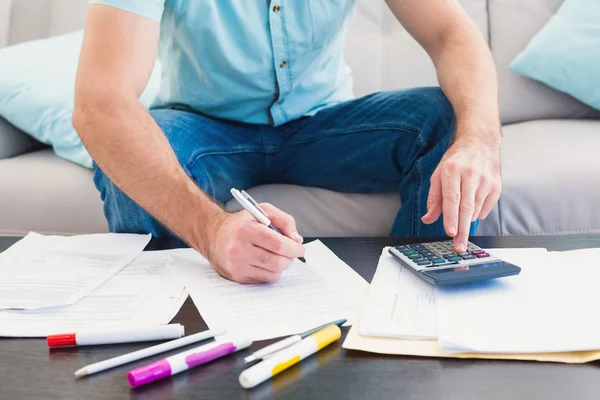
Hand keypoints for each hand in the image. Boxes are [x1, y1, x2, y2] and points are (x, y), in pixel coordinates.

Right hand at [203, 203, 304, 283]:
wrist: (212, 235)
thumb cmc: (240, 223)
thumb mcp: (262, 211)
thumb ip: (284, 220)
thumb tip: (296, 239)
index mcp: (246, 230)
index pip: (278, 244)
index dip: (294, 248)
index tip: (299, 247)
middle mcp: (239, 249)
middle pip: (277, 261)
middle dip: (290, 258)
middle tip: (291, 253)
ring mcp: (237, 265)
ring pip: (273, 272)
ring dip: (282, 265)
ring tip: (279, 256)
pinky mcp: (237, 276)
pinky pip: (265, 279)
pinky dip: (272, 272)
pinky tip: (267, 262)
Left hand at [422, 136, 501, 251]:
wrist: (480, 142)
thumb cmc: (456, 160)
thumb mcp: (438, 174)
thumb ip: (433, 198)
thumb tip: (428, 219)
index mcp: (452, 170)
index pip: (452, 198)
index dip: (451, 217)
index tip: (450, 232)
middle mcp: (470, 174)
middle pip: (466, 208)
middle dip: (462, 230)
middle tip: (459, 247)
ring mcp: (486, 180)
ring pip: (475, 210)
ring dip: (466, 219)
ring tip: (461, 216)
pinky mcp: (496, 185)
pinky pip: (485, 208)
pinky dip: (477, 213)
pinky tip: (472, 205)